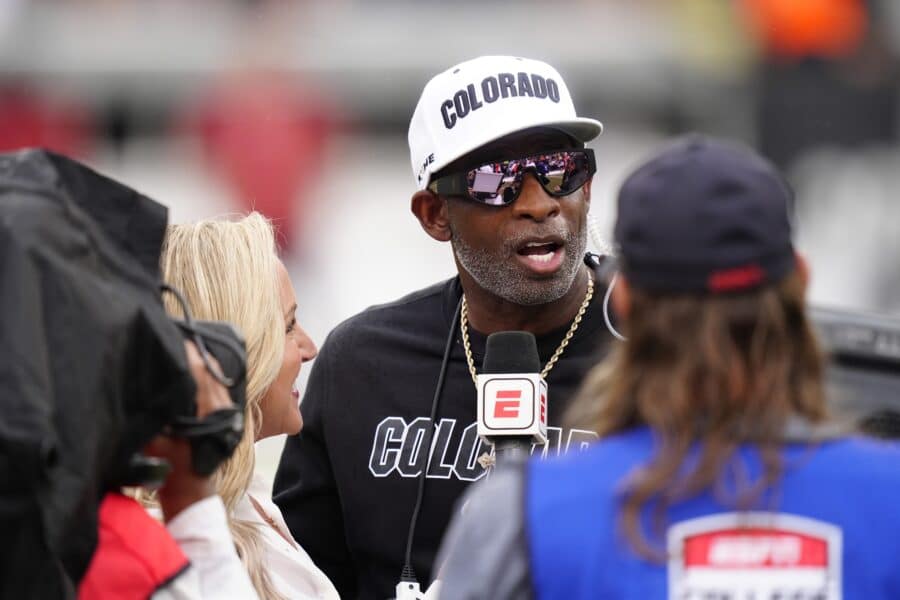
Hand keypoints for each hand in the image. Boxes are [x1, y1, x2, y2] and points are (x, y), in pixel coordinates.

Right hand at [144, 340, 232, 521]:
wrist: (190, 487)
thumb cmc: (169, 466)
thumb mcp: (154, 439)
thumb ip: (153, 412)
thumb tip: (145, 383)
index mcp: (207, 409)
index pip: (200, 371)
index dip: (188, 351)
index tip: (176, 335)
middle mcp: (222, 407)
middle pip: (211, 369)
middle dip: (195, 352)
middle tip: (178, 337)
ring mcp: (227, 410)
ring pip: (217, 376)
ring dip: (202, 362)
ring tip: (185, 347)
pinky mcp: (227, 414)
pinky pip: (220, 386)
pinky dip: (209, 374)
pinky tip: (196, 367)